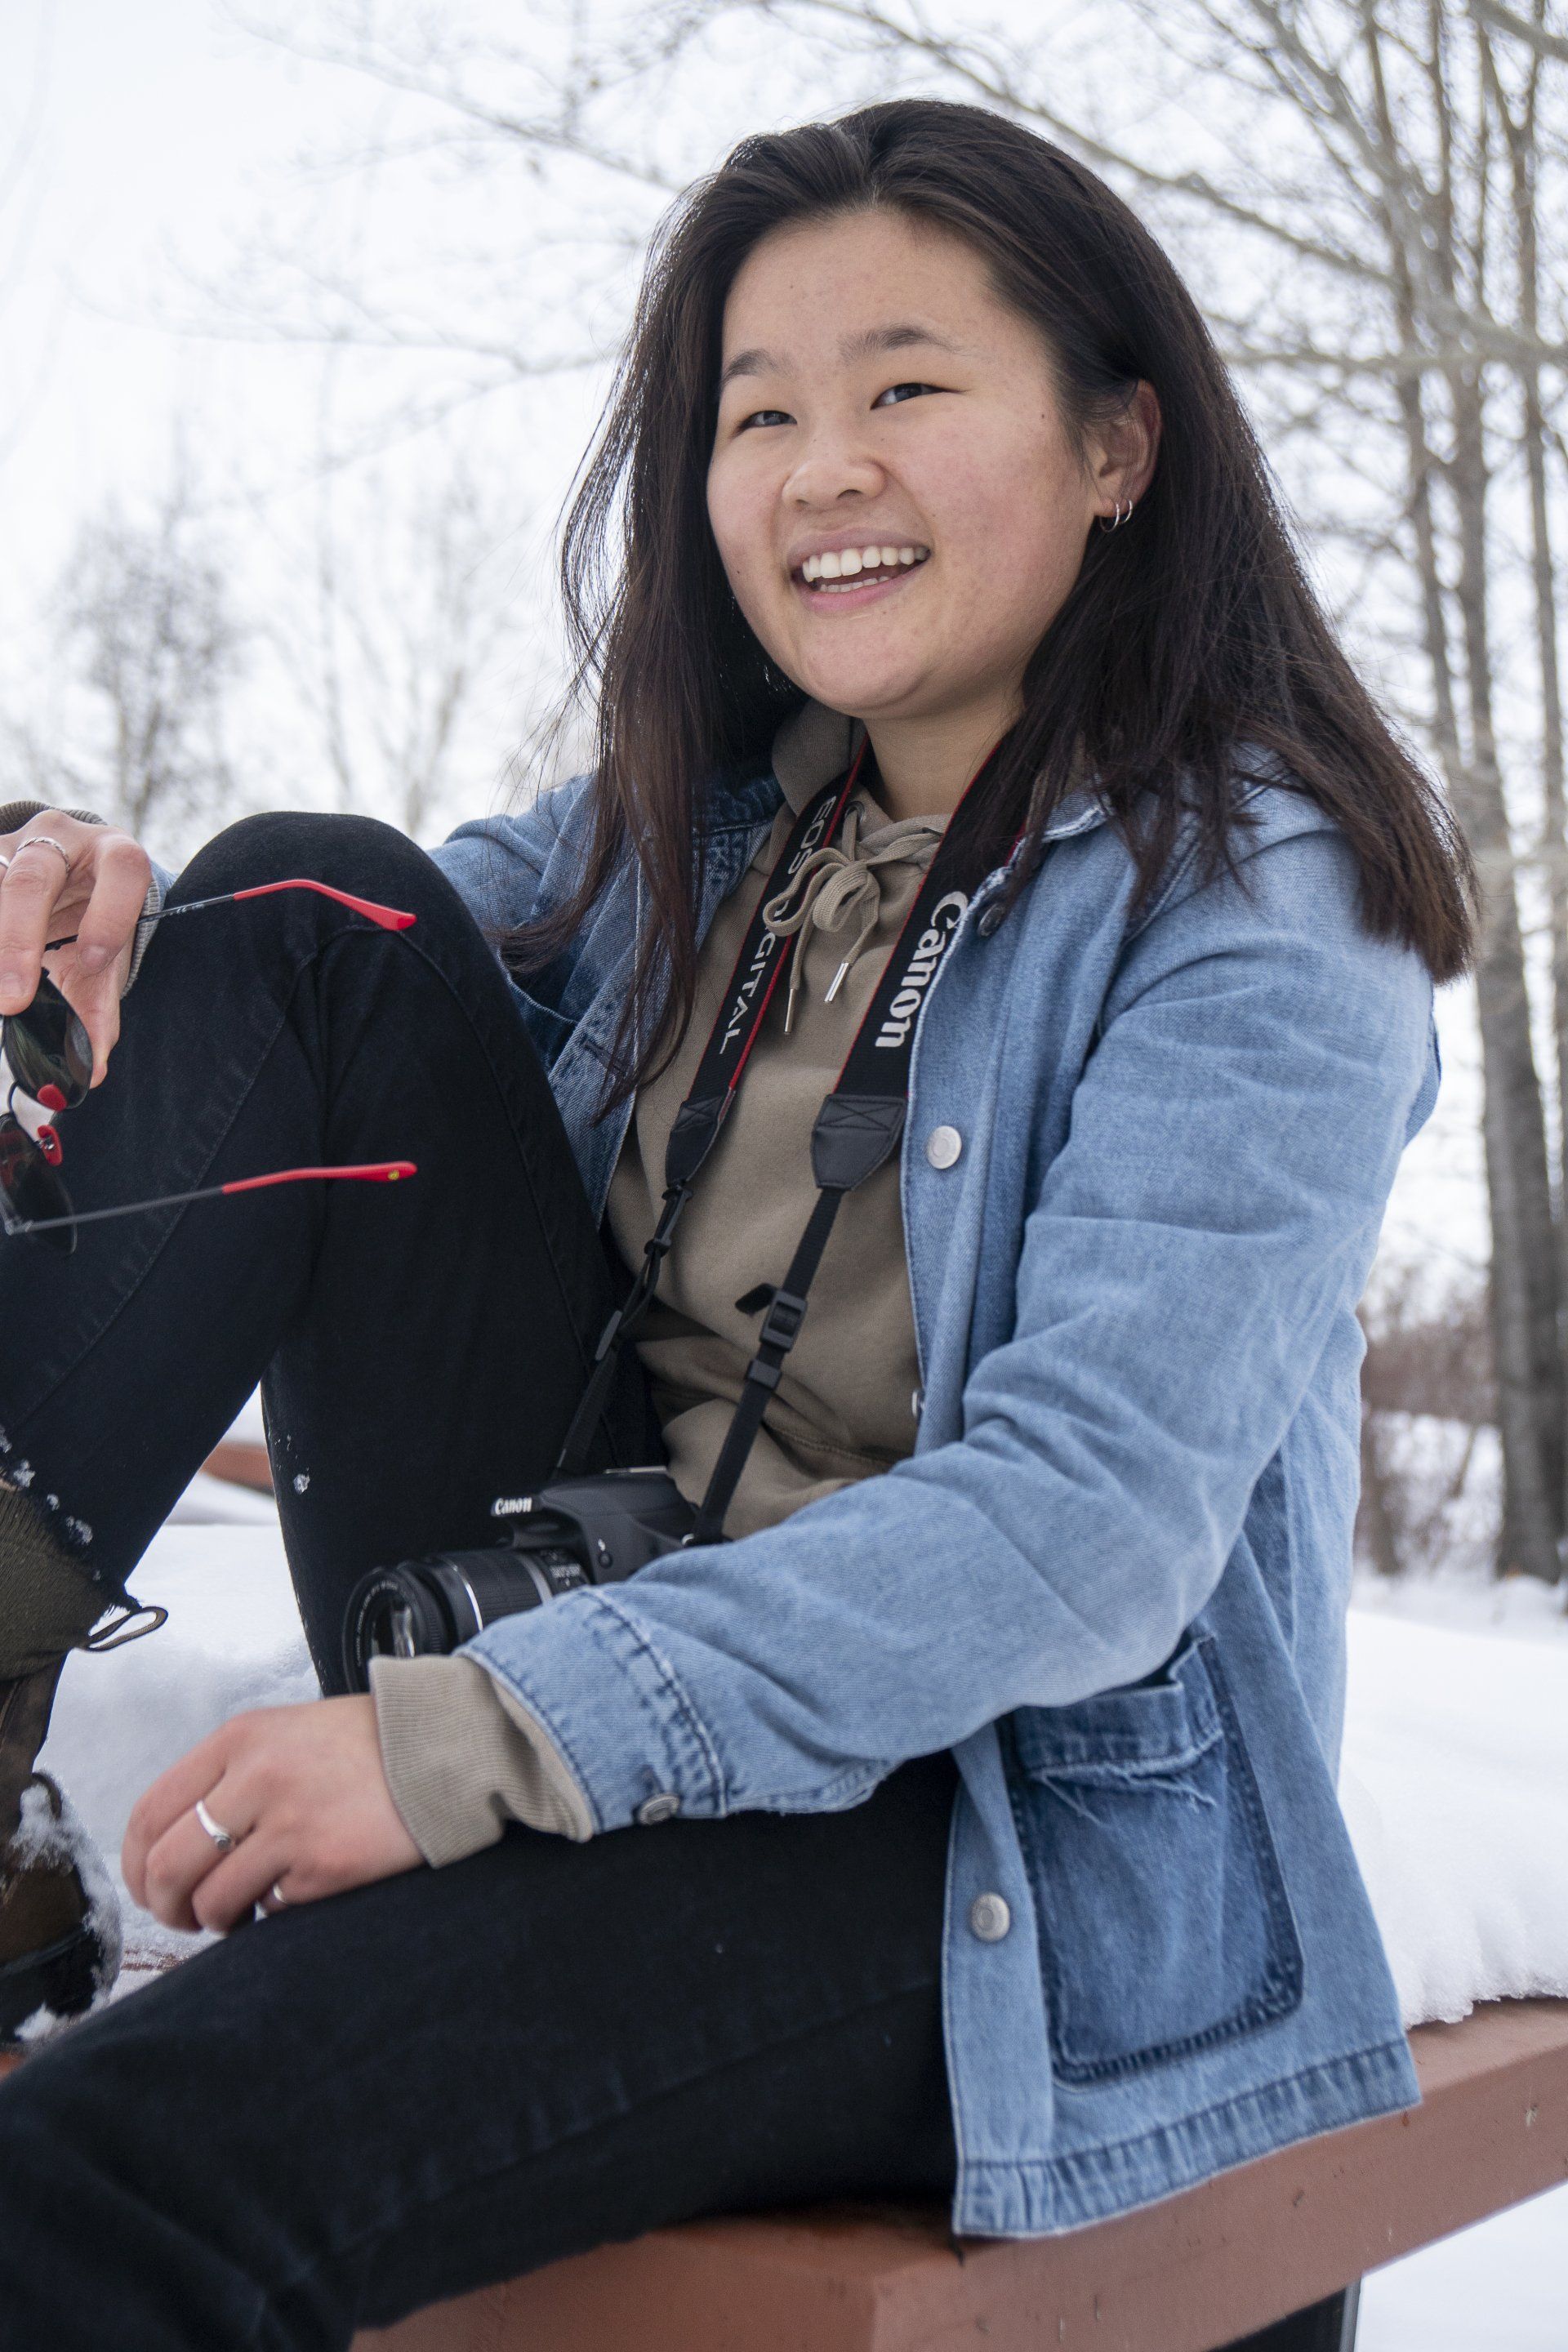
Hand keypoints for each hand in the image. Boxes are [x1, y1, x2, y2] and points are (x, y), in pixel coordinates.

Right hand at [0, 814, 153, 1086]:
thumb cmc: (94, 919)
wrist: (69, 877)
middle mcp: (60, 839)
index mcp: (113, 854)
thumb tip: (94, 1068)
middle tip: (12, 1001)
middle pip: (33, 879)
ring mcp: (12, 844)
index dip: (109, 916)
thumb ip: (99, 1010)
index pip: (123, 870)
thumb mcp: (106, 960)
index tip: (92, 962)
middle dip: (18, 942)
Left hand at [122, 1696, 422, 1933]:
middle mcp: (255, 1778)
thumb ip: (231, 1774)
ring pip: (212, 1900)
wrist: (446, 1747)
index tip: (146, 1885)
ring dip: (217, 1920)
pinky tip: (296, 1893)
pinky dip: (273, 1912)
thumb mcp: (286, 1733)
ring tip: (241, 1913)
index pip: (149, 1813)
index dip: (135, 1864)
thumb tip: (179, 1842)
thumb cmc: (367, 1744)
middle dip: (166, 1906)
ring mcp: (290, 1824)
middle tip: (183, 1918)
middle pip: (167, 1865)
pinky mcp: (324, 1867)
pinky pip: (270, 1910)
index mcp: (238, 1740)